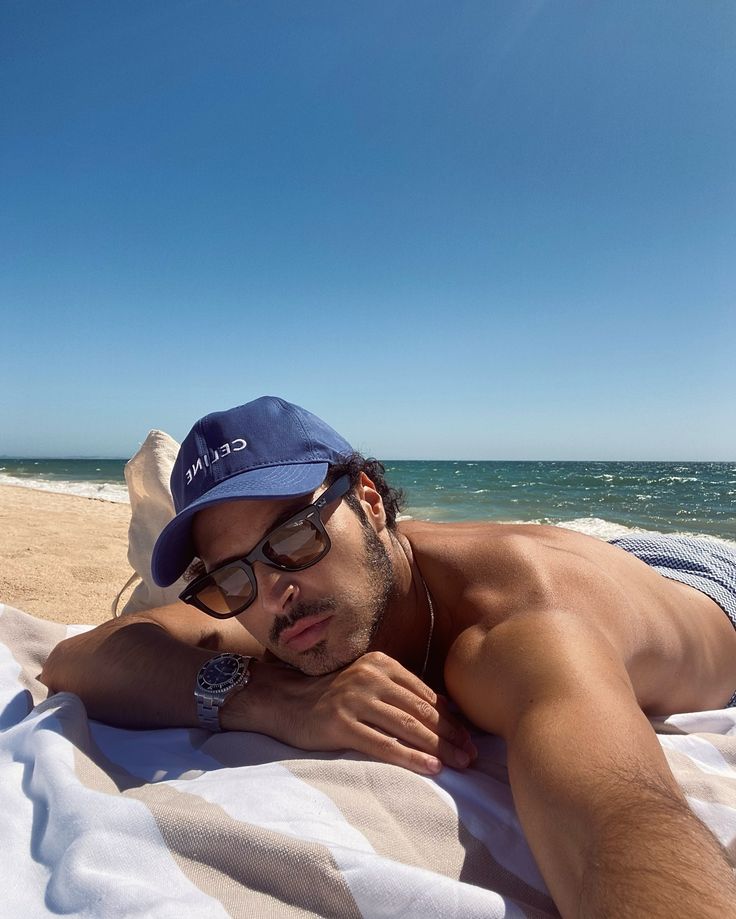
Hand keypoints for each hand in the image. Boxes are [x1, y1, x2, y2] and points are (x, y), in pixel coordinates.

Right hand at [222, 651, 477, 774]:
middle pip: (421, 711)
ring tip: (460, 764)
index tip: (470, 737)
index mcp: (381, 663)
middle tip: (473, 756)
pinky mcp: (342, 725)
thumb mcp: (366, 681)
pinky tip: (431, 768)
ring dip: (439, 748)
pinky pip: (385, 744)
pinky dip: (412, 757)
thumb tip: (444, 712)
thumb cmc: (332, 695)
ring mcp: (355, 700)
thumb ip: (398, 691)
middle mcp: (370, 677)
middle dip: (451, 736)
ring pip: (408, 727)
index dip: (451, 718)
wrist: (284, 701)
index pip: (425, 693)